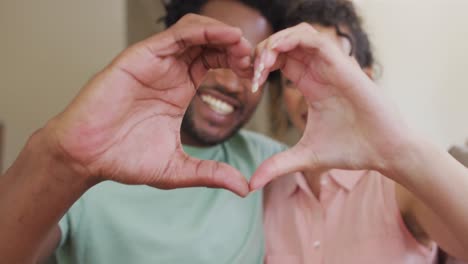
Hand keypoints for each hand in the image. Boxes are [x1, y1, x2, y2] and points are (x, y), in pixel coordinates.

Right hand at [43, 14, 252, 195]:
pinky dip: (203, 32)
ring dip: (223, 35)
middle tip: (256, 61)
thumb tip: (244, 189)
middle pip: (210, 43)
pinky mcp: (140, 57)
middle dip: (236, 47)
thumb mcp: (178, 168)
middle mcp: (170, 71)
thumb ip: (211, 173)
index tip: (257, 77)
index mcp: (180, 89)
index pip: (214, 61)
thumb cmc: (124, 159)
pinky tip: (226, 38)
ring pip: (195, 33)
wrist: (86, 157)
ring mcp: (155, 62)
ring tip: (244, 49)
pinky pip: (176, 35)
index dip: (238, 63)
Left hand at [250, 23, 412, 188]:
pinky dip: (291, 40)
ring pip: (297, 35)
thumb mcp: (304, 157)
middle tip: (248, 73)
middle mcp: (319, 71)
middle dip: (261, 52)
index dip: (260, 65)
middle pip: (285, 43)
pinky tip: (274, 57)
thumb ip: (277, 165)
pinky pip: (314, 40)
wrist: (385, 152)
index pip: (280, 60)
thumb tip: (251, 185)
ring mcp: (331, 66)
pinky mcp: (343, 66)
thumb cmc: (350, 150)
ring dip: (273, 43)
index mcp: (310, 84)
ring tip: (260, 66)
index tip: (248, 83)